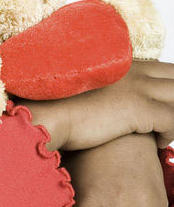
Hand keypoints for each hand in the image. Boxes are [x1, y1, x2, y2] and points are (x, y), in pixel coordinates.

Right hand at [13, 58, 173, 151]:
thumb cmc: (55, 105)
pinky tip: (160, 142)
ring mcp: (137, 88)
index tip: (165, 104)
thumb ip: (103, 90)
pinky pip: (172, 120)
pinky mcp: (137, 109)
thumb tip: (106, 105)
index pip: (163, 68)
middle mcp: (134, 71)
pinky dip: (170, 133)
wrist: (44, 113)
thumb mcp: (83, 88)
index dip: (169, 86)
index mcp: (121, 63)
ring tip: (167, 133)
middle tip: (169, 120)